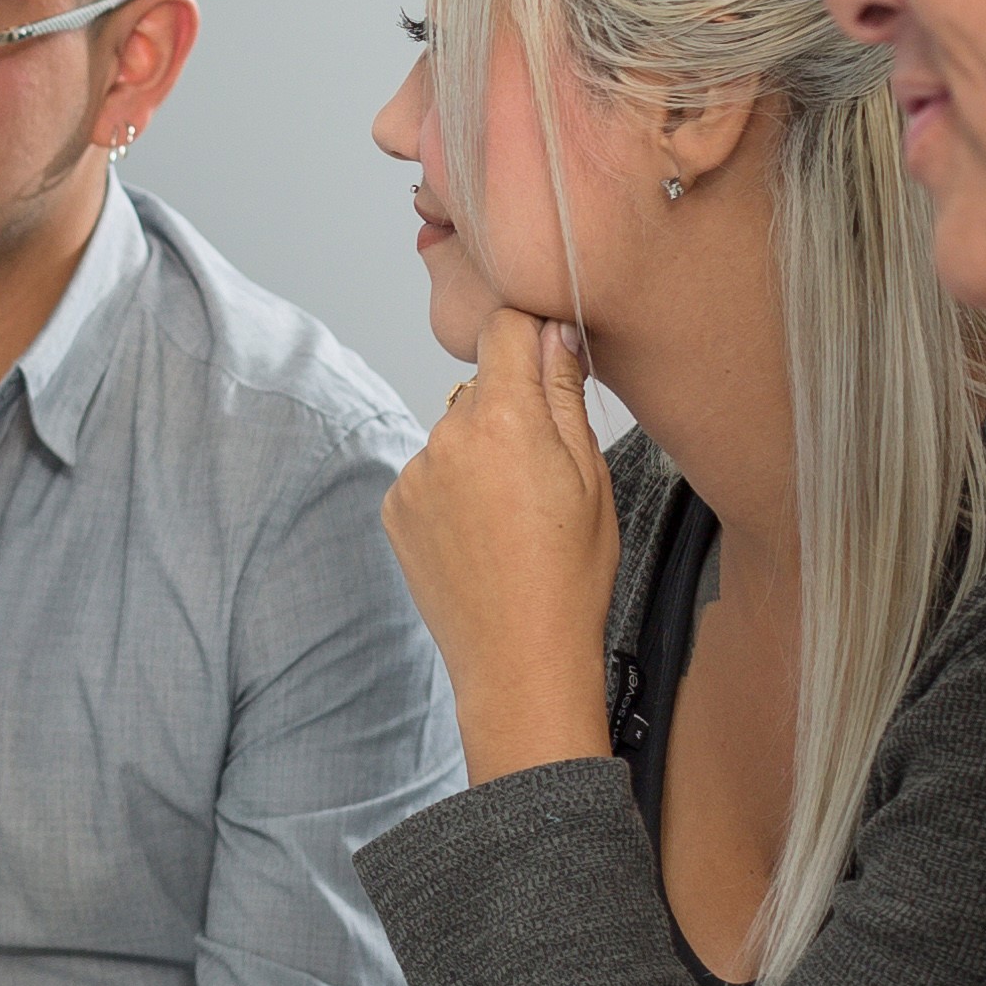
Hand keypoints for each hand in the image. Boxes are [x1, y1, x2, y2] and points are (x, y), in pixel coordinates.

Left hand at [383, 308, 619, 778]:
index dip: (531, 331)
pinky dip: (452, 489)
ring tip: (512, 515)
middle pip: (481, 386)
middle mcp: (447, 434)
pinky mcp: (394, 507)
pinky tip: (481, 535)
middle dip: (511, 407)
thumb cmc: (571, 575)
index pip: (505, 326)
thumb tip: (556, 330)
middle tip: (543, 469)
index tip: (550, 353)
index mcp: (505, 418)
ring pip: (455, 432)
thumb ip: (564, 394)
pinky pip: (430, 473)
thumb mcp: (590, 476)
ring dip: (480, 451)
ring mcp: (414, 473)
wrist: (518, 658)